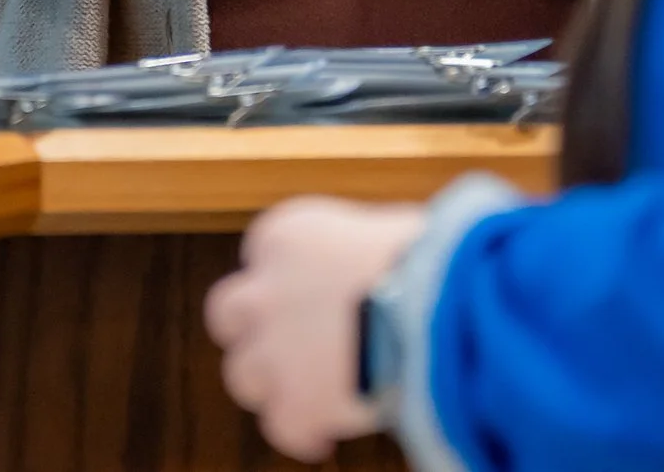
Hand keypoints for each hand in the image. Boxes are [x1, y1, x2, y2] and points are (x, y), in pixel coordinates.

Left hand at [206, 197, 428, 461]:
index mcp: (290, 234)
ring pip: (242, 374)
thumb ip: (361, 248)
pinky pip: (282, 428)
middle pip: (228, 312)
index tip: (310, 286)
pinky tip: (326, 436)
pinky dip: (304, 433)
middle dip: (253, 327)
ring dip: (272, 382)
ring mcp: (274, 353)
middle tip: (289, 338)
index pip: (263, 249)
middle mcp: (267, 291)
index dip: (288, 272)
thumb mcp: (389, 229)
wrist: (435, 312)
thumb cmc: (429, 259)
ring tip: (312, 388)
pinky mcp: (293, 407)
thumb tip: (378, 264)